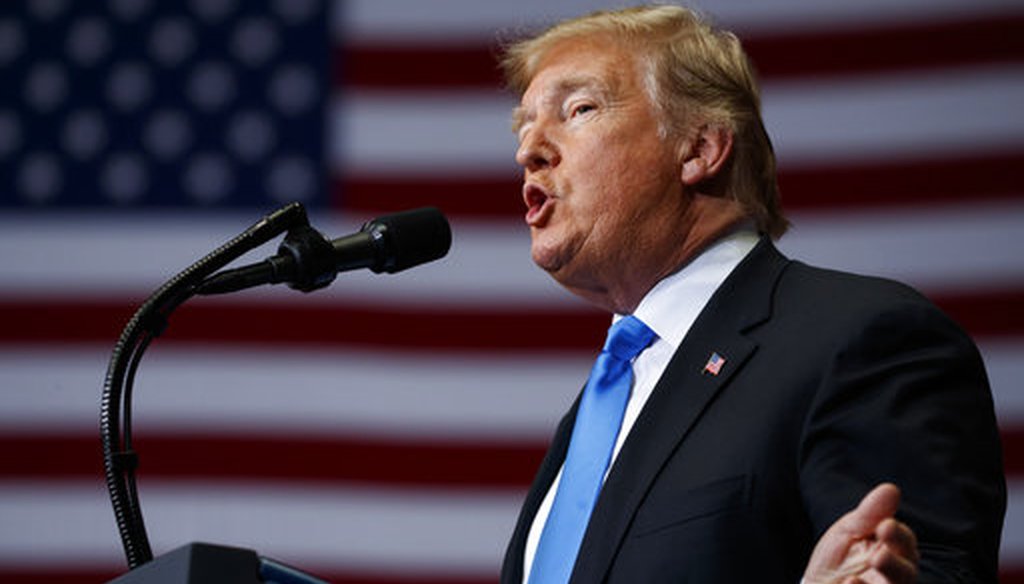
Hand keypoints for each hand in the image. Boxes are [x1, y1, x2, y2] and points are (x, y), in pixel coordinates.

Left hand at [804, 483, 918, 583]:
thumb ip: (870, 514)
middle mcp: (895, 579)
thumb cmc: (837, 561)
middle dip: (894, 566)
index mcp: (893, 553)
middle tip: (878, 556)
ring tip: (854, 579)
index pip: (905, 543)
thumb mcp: (848, 533)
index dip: (899, 536)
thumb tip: (891, 488)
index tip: (884, 526)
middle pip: (906, 574)